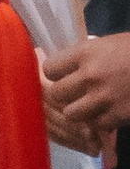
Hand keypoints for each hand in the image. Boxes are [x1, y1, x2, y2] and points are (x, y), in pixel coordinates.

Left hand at [41, 31, 129, 150]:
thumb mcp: (108, 44)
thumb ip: (85, 57)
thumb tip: (66, 68)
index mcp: (86, 53)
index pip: (50, 68)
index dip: (54, 74)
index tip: (61, 75)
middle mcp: (91, 76)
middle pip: (57, 94)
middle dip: (65, 95)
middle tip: (75, 93)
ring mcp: (104, 97)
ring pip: (72, 114)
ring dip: (80, 111)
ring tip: (91, 105)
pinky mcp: (119, 115)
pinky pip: (96, 124)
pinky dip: (101, 121)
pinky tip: (109, 112)